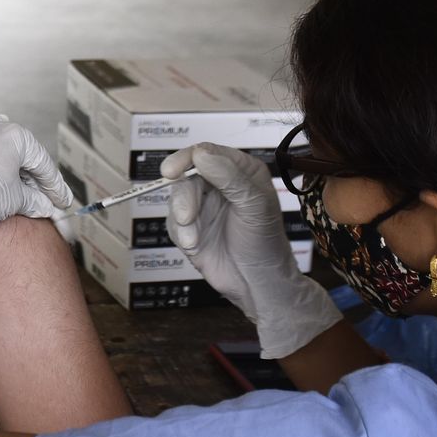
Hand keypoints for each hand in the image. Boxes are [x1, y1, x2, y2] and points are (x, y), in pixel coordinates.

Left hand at [0, 118, 73, 254]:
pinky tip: (3, 180)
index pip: (43, 164)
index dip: (55, 187)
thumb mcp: (16, 199)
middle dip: (36, 179)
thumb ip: (35, 201)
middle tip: (48, 199)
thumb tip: (45, 207)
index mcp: (17, 136)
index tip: (62, 202)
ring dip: (17, 173)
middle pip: (25, 156)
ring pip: (6, 153)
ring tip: (27, 193)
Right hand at [163, 142, 339, 358]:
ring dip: (182, 218)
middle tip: (186, 217)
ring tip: (193, 240)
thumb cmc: (265, 242)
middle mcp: (219, 184)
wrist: (256, 284)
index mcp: (239, 171)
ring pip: (176, 198)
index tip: (171, 171)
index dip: (186, 158)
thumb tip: (199, 154)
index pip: (206, 152)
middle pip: (186, 176)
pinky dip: (180, 233)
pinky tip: (195, 246)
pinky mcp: (190, 227)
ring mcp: (203, 206)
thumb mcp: (254, 205)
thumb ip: (229, 177)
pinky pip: (172, 222)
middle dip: (184, 198)